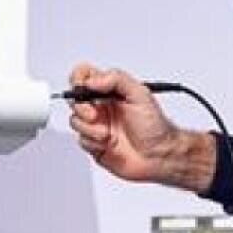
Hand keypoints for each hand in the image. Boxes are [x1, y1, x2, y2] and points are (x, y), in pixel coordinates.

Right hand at [66, 63, 214, 191]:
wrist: (158, 157)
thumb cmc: (155, 128)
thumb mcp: (140, 95)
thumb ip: (117, 80)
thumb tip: (93, 80)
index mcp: (111, 91)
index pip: (85, 75)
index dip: (79, 79)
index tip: (86, 89)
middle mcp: (101, 106)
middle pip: (74, 98)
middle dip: (81, 107)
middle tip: (94, 115)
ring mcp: (96, 125)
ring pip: (75, 121)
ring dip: (89, 128)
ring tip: (107, 134)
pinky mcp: (93, 143)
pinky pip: (81, 140)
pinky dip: (93, 142)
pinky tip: (108, 144)